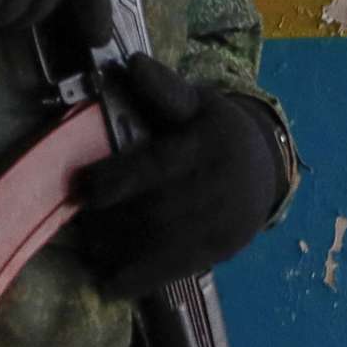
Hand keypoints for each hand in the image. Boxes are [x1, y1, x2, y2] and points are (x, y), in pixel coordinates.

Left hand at [73, 55, 284, 297]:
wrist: (267, 169)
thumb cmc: (218, 132)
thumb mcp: (200, 102)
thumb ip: (165, 91)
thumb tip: (133, 65)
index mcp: (209, 143)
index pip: (157, 165)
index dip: (115, 179)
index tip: (80, 186)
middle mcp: (219, 185)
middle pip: (157, 210)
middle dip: (111, 218)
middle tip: (79, 218)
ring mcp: (222, 222)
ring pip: (163, 243)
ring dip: (120, 248)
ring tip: (91, 244)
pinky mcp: (220, 250)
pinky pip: (175, 268)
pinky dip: (138, 279)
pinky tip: (109, 281)